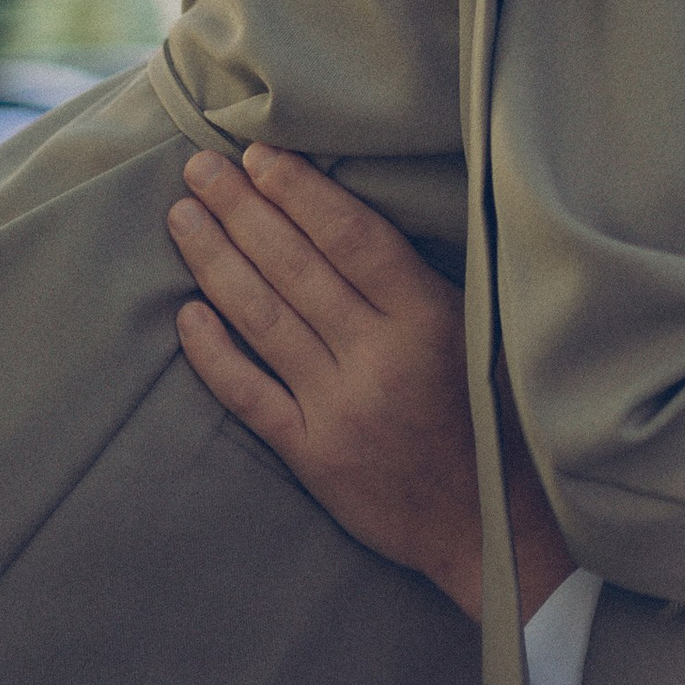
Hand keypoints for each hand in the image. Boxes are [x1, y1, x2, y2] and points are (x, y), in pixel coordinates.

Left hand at [167, 148, 574, 623]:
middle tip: (198, 168)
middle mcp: (379, 359)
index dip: (300, 192)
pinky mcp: (312, 455)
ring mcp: (339, 408)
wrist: (497, 527)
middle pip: (295, 267)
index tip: (259, 157)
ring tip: (182, 219)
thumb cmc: (501, 421)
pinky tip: (188, 314)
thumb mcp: (486, 337)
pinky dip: (215, 353)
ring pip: (263, 319)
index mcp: (429, 320)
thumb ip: (428, 288)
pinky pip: (250, 395)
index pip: (351, 237)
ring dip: (216, 263)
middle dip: (241, 210)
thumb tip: (358, 220)